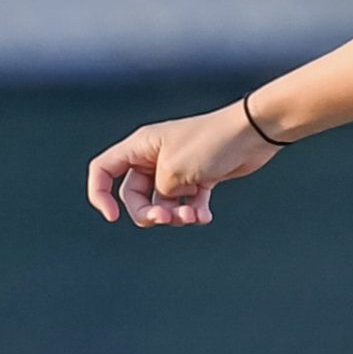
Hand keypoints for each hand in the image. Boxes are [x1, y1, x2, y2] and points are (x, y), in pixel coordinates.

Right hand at [87, 102, 277, 227]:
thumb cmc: (211, 144)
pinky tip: (205, 217)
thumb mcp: (174, 172)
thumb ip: (159, 193)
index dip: (99, 194)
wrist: (253, 134)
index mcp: (140, 147)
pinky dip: (194, 213)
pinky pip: (187, 204)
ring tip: (193, 216)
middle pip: (135, 195)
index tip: (112, 216)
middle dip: (149, 213)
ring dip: (176, 216)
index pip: (103, 170)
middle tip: (167, 219)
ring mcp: (177, 169)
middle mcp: (154, 157)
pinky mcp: (199, 178)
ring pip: (163, 203)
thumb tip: (164, 205)